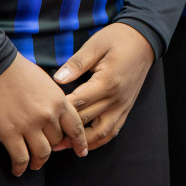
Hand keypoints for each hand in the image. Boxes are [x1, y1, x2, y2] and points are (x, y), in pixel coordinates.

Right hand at [0, 51, 86, 175]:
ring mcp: (29, 126)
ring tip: (34, 165)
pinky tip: (17, 170)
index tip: (81, 152)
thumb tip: (57, 117)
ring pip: (41, 154)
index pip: (76, 128)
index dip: (79, 143)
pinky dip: (20, 168)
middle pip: (57, 142)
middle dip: (53, 148)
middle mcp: (47, 115)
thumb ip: (54, 101)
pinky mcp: (9, 133)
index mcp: (59, 101)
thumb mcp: (46, 83)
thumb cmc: (18, 71)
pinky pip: (20, 158)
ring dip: (39, 162)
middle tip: (46, 151)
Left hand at [53, 22, 154, 151]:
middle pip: (86, 120)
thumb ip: (76, 63)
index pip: (78, 103)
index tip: (41, 115)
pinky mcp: (126, 108)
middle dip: (65, 129)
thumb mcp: (95, 44)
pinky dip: (98, 141)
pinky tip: (84, 144)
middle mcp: (116, 98)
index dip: (59, 110)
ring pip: (101, 133)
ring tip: (61, 146)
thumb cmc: (118, 39)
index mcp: (107, 82)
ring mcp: (123, 106)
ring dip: (81, 142)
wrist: (144, 40)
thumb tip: (57, 79)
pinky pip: (112, 131)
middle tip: (43, 135)